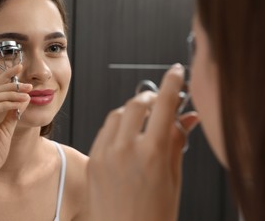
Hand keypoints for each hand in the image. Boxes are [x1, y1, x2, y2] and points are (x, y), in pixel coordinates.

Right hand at [0, 64, 31, 184]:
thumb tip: (25, 97)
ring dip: (11, 94)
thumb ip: (13, 113)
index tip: (20, 66)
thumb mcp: (7, 130)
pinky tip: (18, 105)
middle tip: (29, 85)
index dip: (6, 76)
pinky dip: (5, 105)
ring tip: (27, 94)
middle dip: (12, 85)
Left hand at [87, 64, 198, 220]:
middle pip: (136, 103)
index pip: (165, 105)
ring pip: (117, 114)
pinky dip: (116, 125)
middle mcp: (125, 149)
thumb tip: (186, 120)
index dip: (173, 84)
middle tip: (158, 103)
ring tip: (142, 122)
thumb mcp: (173, 179)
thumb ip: (177, 143)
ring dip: (131, 110)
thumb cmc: (151, 216)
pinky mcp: (93, 159)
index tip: (177, 73)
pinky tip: (125, 135)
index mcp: (152, 154)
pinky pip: (104, 130)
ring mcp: (105, 153)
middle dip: (150, 98)